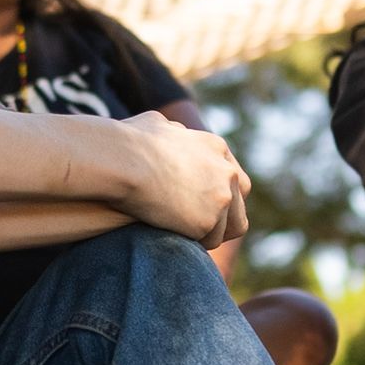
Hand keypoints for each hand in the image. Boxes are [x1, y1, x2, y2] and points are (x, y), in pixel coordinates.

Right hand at [118, 112, 252, 245]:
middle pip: (240, 200)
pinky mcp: (207, 221)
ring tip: (188, 235)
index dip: (219, 191)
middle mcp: (227, 171)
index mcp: (216, 147)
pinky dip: (196, 241)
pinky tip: (178, 237)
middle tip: (203, 223)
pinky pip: (210, 240)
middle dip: (225, 213)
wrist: (125, 162)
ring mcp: (221, 197)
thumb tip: (165, 129)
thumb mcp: (154, 124)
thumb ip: (169, 130)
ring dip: (211, 231)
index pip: (232, 175)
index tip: (203, 201)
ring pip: (230, 225)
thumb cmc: (129, 142)